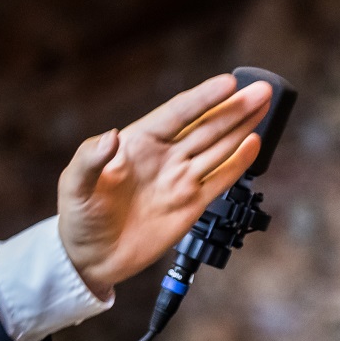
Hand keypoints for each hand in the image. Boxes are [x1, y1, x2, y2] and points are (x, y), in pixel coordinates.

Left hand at [57, 74, 268, 295]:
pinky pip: (220, 179)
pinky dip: (238, 162)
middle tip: (261, 89)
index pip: (177, 113)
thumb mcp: (74, 184)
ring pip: (218, 146)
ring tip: (265, 103)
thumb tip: (110, 137)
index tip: (228, 83)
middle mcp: (164, 156)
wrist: (91, 257)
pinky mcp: (191, 204)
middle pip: (206, 125)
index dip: (203, 98)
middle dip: (234, 107)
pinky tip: (254, 142)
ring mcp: (180, 179)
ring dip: (242, 126)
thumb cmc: (79, 217)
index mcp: (137, 143)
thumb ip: (90, 158)